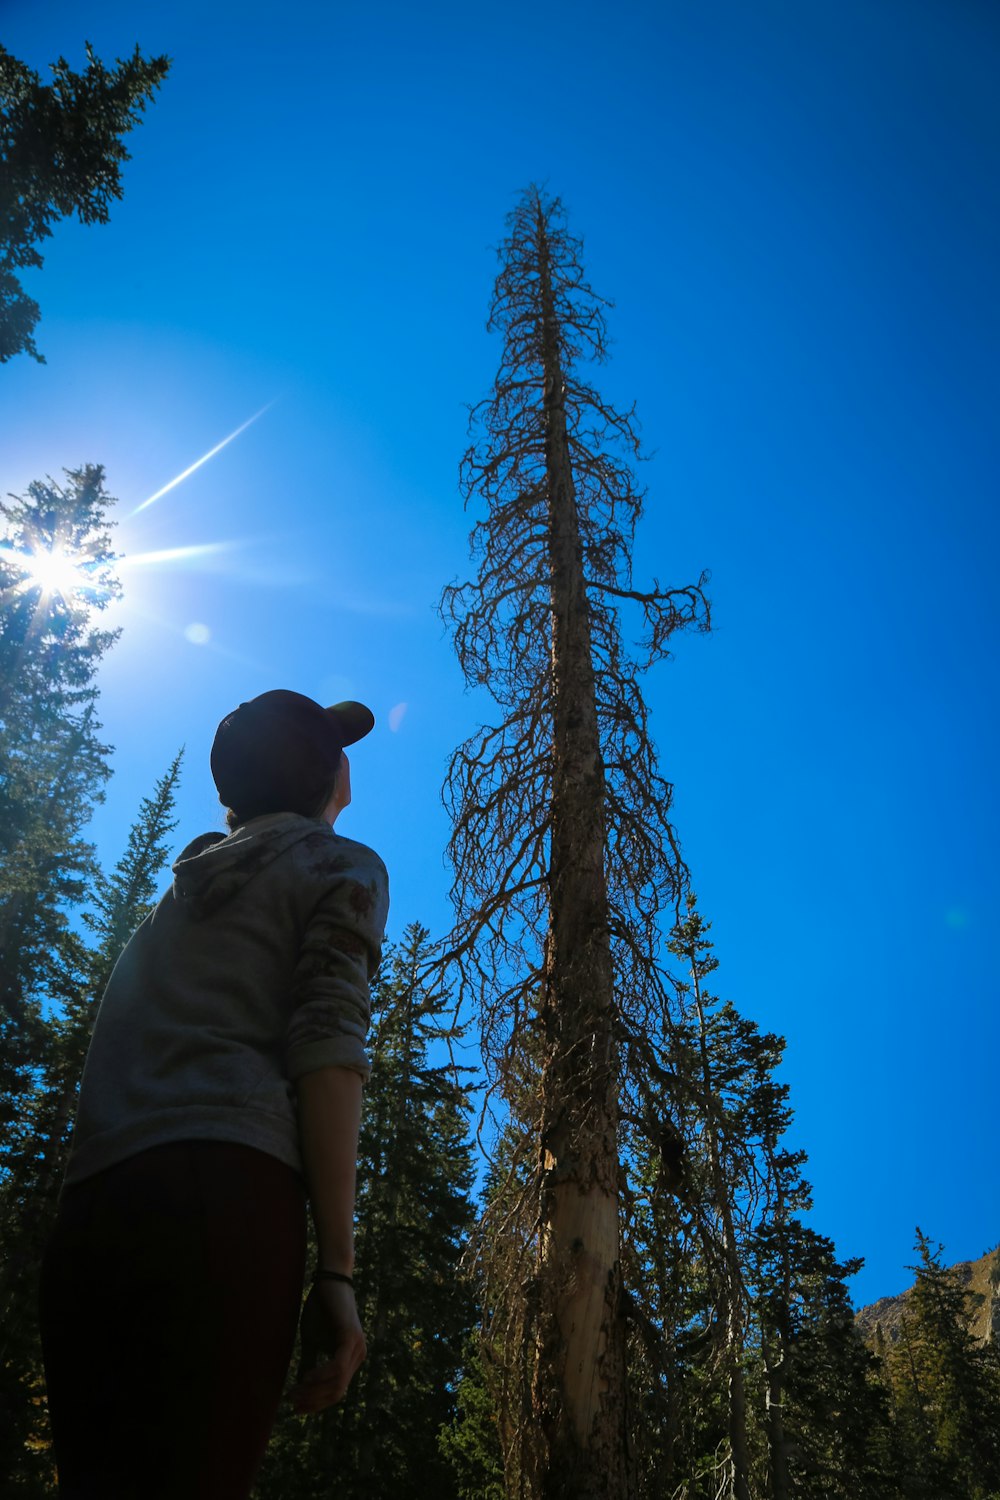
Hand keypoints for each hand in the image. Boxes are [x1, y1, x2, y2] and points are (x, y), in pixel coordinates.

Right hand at [293, 1279, 366, 1414]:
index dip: (316, 1404)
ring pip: (338, 1383)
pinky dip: (321, 1375)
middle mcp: (359, 1355)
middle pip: (337, 1392)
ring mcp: (357, 1347)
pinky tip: (306, 1377)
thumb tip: (299, 1388)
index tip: (295, 1408)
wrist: (328, 1280)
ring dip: (314, 1391)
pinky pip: (338, 1366)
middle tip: (291, 1401)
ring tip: (295, 1391)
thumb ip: (311, 1364)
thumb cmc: (320, 1309)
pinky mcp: (350, 1336)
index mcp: (351, 1358)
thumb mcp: (312, 1342)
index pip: (336, 1391)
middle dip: (313, 1401)